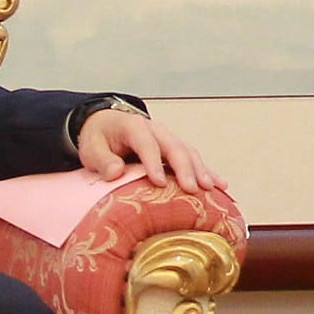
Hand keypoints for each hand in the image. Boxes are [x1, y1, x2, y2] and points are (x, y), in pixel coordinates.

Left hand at [78, 102, 211, 194]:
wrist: (106, 124)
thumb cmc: (99, 139)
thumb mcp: (91, 148)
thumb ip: (102, 159)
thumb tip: (115, 172)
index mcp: (133, 126)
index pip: (146, 144)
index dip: (153, 162)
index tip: (158, 183)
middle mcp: (156, 130)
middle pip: (174, 147)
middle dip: (185, 168)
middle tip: (192, 189)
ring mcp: (168, 138)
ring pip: (189, 152)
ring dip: (201, 170)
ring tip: (211, 189)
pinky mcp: (175, 148)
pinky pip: (194, 159)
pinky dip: (208, 172)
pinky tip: (222, 186)